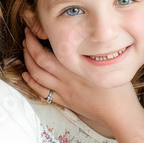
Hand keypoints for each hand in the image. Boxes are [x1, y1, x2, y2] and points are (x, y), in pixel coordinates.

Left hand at [21, 30, 140, 129]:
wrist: (118, 113)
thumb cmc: (118, 87)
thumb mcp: (107, 63)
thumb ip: (94, 51)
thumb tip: (86, 35)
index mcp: (73, 69)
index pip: (44, 54)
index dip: (34, 41)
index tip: (32, 30)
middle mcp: (65, 80)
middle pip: (38, 63)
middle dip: (29, 48)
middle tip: (26, 36)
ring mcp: (63, 92)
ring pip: (37, 77)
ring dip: (28, 63)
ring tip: (25, 51)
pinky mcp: (65, 101)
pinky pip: (43, 92)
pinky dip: (32, 82)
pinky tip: (27, 75)